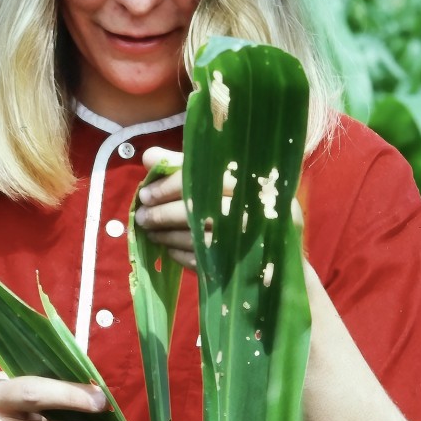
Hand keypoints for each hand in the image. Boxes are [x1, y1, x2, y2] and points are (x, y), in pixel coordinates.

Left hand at [134, 147, 301, 269]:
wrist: (280, 256)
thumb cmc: (244, 207)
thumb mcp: (219, 180)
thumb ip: (185, 166)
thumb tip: (148, 157)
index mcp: (250, 177)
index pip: (203, 177)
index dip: (169, 185)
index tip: (145, 194)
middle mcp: (255, 205)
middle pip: (199, 208)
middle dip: (163, 213)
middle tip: (141, 217)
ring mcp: (253, 237)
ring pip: (198, 236)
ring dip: (168, 235)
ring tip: (150, 232)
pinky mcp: (246, 264)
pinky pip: (205, 260)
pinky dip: (181, 254)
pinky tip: (169, 249)